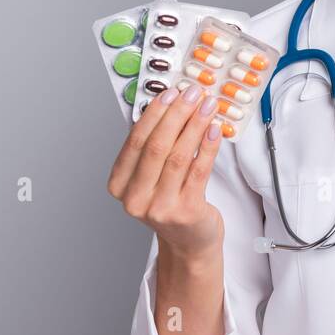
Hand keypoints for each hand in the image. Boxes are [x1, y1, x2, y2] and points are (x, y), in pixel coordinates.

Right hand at [107, 84, 225, 261]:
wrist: (189, 242)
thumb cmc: (170, 203)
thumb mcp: (151, 178)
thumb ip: (153, 147)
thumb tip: (170, 105)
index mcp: (120, 185)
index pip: (135, 141)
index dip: (154, 114)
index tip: (170, 93)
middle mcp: (135, 199)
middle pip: (156, 146)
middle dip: (176, 114)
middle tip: (192, 93)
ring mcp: (160, 208)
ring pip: (178, 156)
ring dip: (195, 125)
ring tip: (207, 106)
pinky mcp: (186, 212)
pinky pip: (199, 170)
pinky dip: (207, 146)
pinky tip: (214, 129)